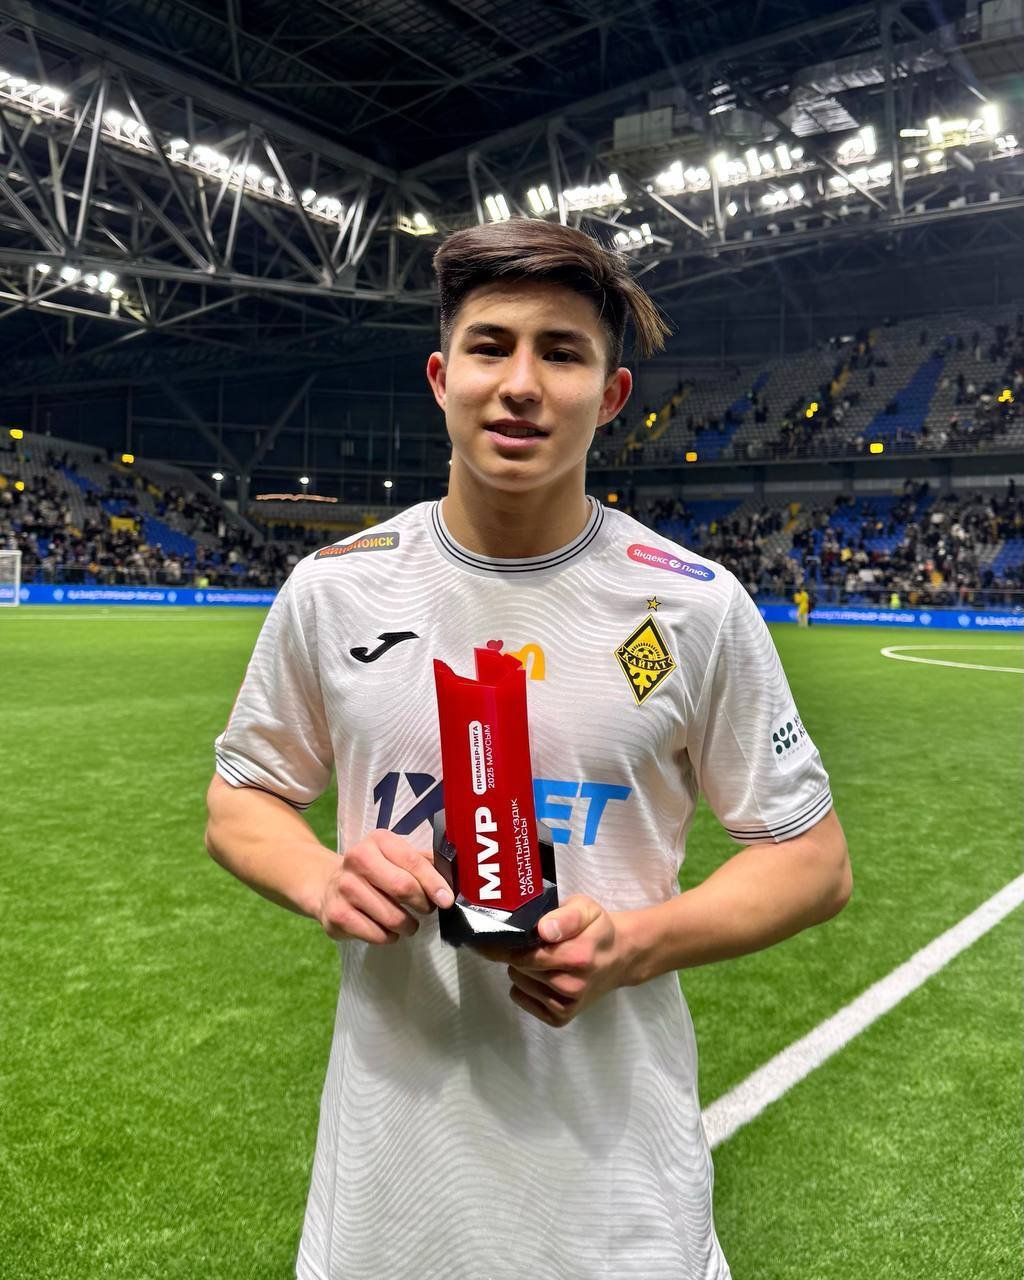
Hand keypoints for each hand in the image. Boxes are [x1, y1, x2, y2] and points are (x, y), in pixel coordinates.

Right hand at [318, 829, 454, 944]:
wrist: (328, 885)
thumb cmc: (374, 872)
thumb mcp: (396, 857)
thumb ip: (424, 863)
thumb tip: (453, 877)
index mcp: (378, 840)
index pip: (413, 862)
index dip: (434, 883)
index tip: (446, 900)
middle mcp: (357, 859)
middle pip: (403, 887)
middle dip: (423, 904)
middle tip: (427, 910)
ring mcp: (344, 887)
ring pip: (391, 917)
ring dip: (408, 925)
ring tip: (407, 923)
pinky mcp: (336, 915)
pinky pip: (375, 934)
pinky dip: (389, 937)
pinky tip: (387, 930)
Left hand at [480, 895, 635, 1027]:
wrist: (620, 958)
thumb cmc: (597, 929)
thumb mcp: (586, 909)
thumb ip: (565, 917)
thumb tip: (543, 930)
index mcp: (579, 957)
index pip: (527, 956)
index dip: (509, 945)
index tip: (500, 935)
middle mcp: (573, 986)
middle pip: (520, 969)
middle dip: (519, 954)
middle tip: (534, 943)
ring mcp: (567, 1005)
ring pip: (519, 984)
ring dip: (522, 969)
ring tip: (542, 959)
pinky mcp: (561, 1018)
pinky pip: (521, 1000)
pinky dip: (524, 987)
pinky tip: (540, 975)